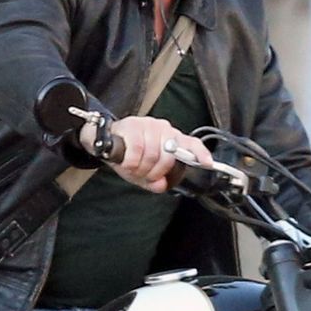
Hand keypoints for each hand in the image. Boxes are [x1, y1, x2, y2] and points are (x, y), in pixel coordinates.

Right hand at [79, 115, 211, 192]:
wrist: (102, 141)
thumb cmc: (127, 155)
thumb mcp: (142, 172)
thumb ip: (154, 181)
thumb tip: (161, 185)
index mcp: (169, 138)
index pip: (190, 143)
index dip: (200, 153)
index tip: (207, 164)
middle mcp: (162, 129)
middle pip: (167, 155)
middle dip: (155, 171)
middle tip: (143, 174)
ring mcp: (147, 125)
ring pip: (152, 153)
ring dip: (141, 167)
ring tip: (132, 168)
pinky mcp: (131, 125)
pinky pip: (136, 148)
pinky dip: (131, 161)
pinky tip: (126, 163)